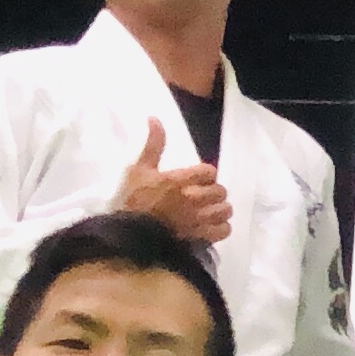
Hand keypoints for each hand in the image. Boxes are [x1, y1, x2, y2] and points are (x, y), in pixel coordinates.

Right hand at [115, 118, 232, 244]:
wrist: (129, 235)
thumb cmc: (132, 201)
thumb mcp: (139, 169)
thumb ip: (153, 145)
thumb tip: (155, 118)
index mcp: (179, 180)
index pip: (209, 171)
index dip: (206, 174)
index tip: (198, 178)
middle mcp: (193, 199)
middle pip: (219, 191)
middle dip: (213, 191)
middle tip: (204, 194)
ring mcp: (198, 220)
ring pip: (225, 210)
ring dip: (220, 208)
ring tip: (210, 209)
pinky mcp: (200, 237)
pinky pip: (223, 230)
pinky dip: (221, 227)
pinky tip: (213, 225)